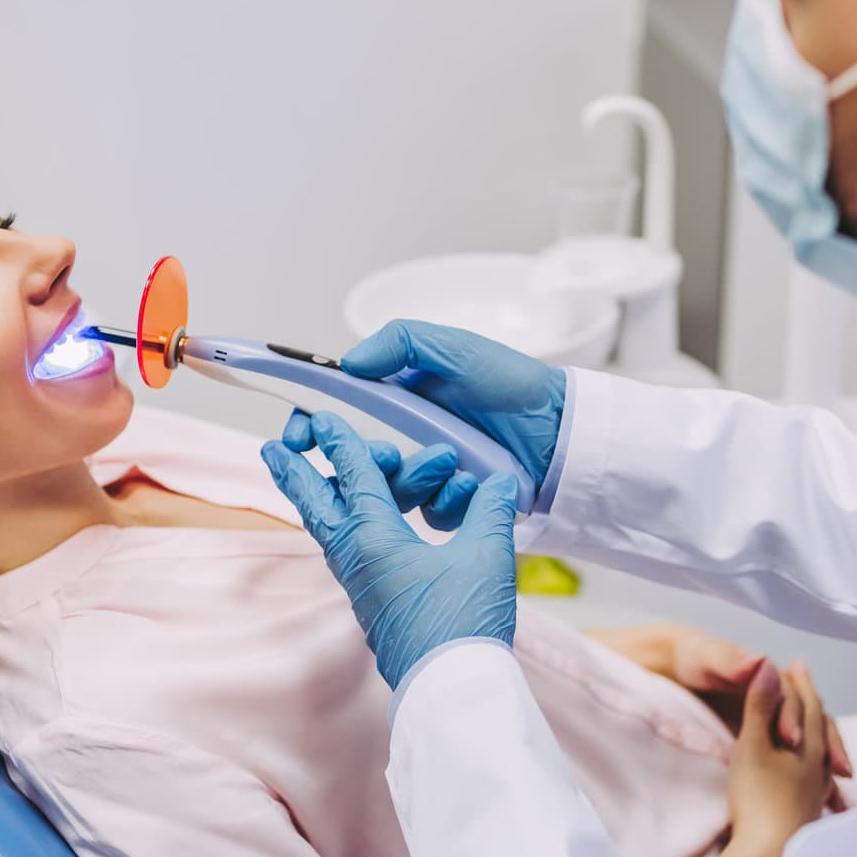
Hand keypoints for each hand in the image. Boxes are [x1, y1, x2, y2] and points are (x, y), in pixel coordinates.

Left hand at [263, 411, 519, 688]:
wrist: (451, 688)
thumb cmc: (463, 624)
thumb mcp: (486, 557)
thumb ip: (489, 511)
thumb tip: (500, 481)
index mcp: (374, 539)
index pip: (353, 476)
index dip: (340, 442)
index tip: (320, 419)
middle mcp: (356, 559)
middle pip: (316, 504)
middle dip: (294, 472)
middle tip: (273, 447)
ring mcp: (360, 585)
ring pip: (331, 528)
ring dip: (322, 497)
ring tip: (313, 475)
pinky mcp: (372, 604)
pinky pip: (350, 552)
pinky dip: (347, 527)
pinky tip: (356, 527)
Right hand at [336, 320, 566, 516]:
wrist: (559, 428)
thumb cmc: (511, 384)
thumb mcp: (454, 349)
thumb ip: (401, 342)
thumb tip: (349, 362)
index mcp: (401, 399)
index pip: (340, 415)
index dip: (313, 427)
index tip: (297, 434)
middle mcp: (411, 438)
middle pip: (358, 463)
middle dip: (354, 465)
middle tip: (375, 456)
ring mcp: (433, 474)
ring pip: (394, 493)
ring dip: (416, 478)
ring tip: (452, 458)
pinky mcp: (457, 503)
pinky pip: (433, 515)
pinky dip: (450, 499)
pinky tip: (474, 480)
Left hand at [595, 624, 852, 779]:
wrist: (667, 664)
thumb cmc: (688, 659)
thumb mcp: (705, 657)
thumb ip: (730, 660)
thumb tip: (761, 660)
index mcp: (766, 676)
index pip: (791, 698)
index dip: (792, 716)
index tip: (788, 738)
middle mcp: (775, 696)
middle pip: (813, 723)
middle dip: (829, 746)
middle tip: (840, 774)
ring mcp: (771, 718)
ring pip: (811, 742)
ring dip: (827, 766)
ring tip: (839, 798)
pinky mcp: (763, 737)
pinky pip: (795, 758)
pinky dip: (812, 779)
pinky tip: (823, 803)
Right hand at [725, 661, 844, 856]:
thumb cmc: (758, 799)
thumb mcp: (752, 745)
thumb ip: (759, 706)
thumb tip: (768, 664)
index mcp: (810, 744)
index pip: (808, 702)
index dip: (799, 681)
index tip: (796, 665)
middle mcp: (822, 764)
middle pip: (822, 724)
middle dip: (811, 700)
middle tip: (804, 684)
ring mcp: (818, 789)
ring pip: (825, 751)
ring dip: (819, 730)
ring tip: (815, 723)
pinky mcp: (810, 811)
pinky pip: (822, 777)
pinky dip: (820, 762)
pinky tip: (820, 775)